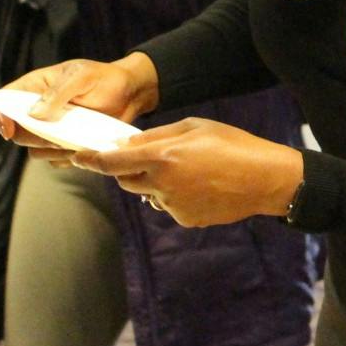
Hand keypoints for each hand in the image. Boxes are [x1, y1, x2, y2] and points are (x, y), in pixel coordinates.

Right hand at [0, 55, 158, 164]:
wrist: (130, 94)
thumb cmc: (105, 79)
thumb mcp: (82, 77)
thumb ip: (57, 93)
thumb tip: (33, 114)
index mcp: (35, 87)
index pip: (3, 100)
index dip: (0, 115)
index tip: (9, 131)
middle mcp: (38, 110)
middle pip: (18, 132)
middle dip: (33, 138)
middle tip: (57, 135)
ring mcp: (51, 129)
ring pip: (35, 149)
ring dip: (50, 150)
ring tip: (74, 140)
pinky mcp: (65, 143)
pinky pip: (55, 159)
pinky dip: (65, 158)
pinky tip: (81, 148)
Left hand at [70, 117, 300, 226]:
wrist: (265, 179)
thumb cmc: (234, 145)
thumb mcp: (194, 127)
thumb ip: (157, 136)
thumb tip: (130, 145)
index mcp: (162, 156)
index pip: (112, 162)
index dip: (91, 160)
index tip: (79, 158)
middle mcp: (162, 183)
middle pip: (126, 181)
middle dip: (128, 170)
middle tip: (151, 158)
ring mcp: (173, 205)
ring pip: (149, 194)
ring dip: (155, 184)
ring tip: (190, 172)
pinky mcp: (186, 219)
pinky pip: (169, 206)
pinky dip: (176, 197)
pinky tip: (201, 187)